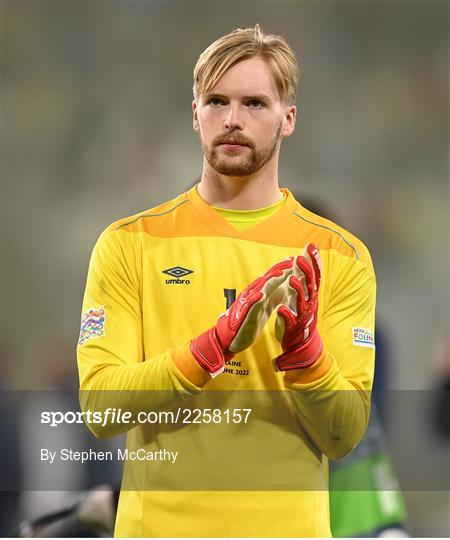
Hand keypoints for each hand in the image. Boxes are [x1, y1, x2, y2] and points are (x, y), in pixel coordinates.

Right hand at [190, 258, 292, 376]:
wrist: (230, 338)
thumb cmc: (247, 320)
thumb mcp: (265, 306)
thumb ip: (273, 296)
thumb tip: (286, 287)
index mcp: (259, 293)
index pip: (271, 278)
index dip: (282, 268)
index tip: (293, 260)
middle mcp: (253, 295)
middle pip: (267, 279)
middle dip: (279, 270)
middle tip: (291, 261)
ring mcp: (248, 304)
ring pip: (260, 290)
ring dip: (270, 281)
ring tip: (280, 273)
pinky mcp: (245, 315)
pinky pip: (250, 306)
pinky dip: (255, 299)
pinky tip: (262, 295)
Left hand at [274, 243, 322, 370]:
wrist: (301, 341)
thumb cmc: (300, 313)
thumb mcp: (304, 293)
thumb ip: (304, 276)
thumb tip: (304, 255)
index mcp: (310, 294)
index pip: (314, 274)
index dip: (314, 260)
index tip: (311, 246)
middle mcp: (309, 302)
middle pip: (310, 284)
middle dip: (305, 271)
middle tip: (298, 259)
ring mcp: (302, 314)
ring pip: (302, 301)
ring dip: (297, 290)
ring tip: (291, 280)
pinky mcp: (293, 326)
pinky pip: (290, 320)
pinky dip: (286, 314)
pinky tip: (281, 309)